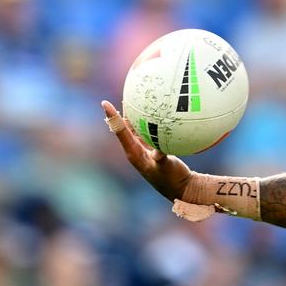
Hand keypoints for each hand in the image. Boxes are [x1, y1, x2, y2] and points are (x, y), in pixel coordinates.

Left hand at [101, 101, 210, 219]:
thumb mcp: (166, 168)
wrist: (180, 188)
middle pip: (122, 128)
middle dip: (117, 114)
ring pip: (133, 130)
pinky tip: (155, 114)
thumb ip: (161, 158)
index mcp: (134, 154)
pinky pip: (146, 133)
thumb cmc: (171, 179)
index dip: (113, 117)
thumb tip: (160, 150)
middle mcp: (135, 151)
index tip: (105, 103)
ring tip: (132, 101)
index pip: (120, 131)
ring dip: (131, 117)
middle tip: (116, 97)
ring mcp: (143, 151)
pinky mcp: (151, 151)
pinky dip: (147, 123)